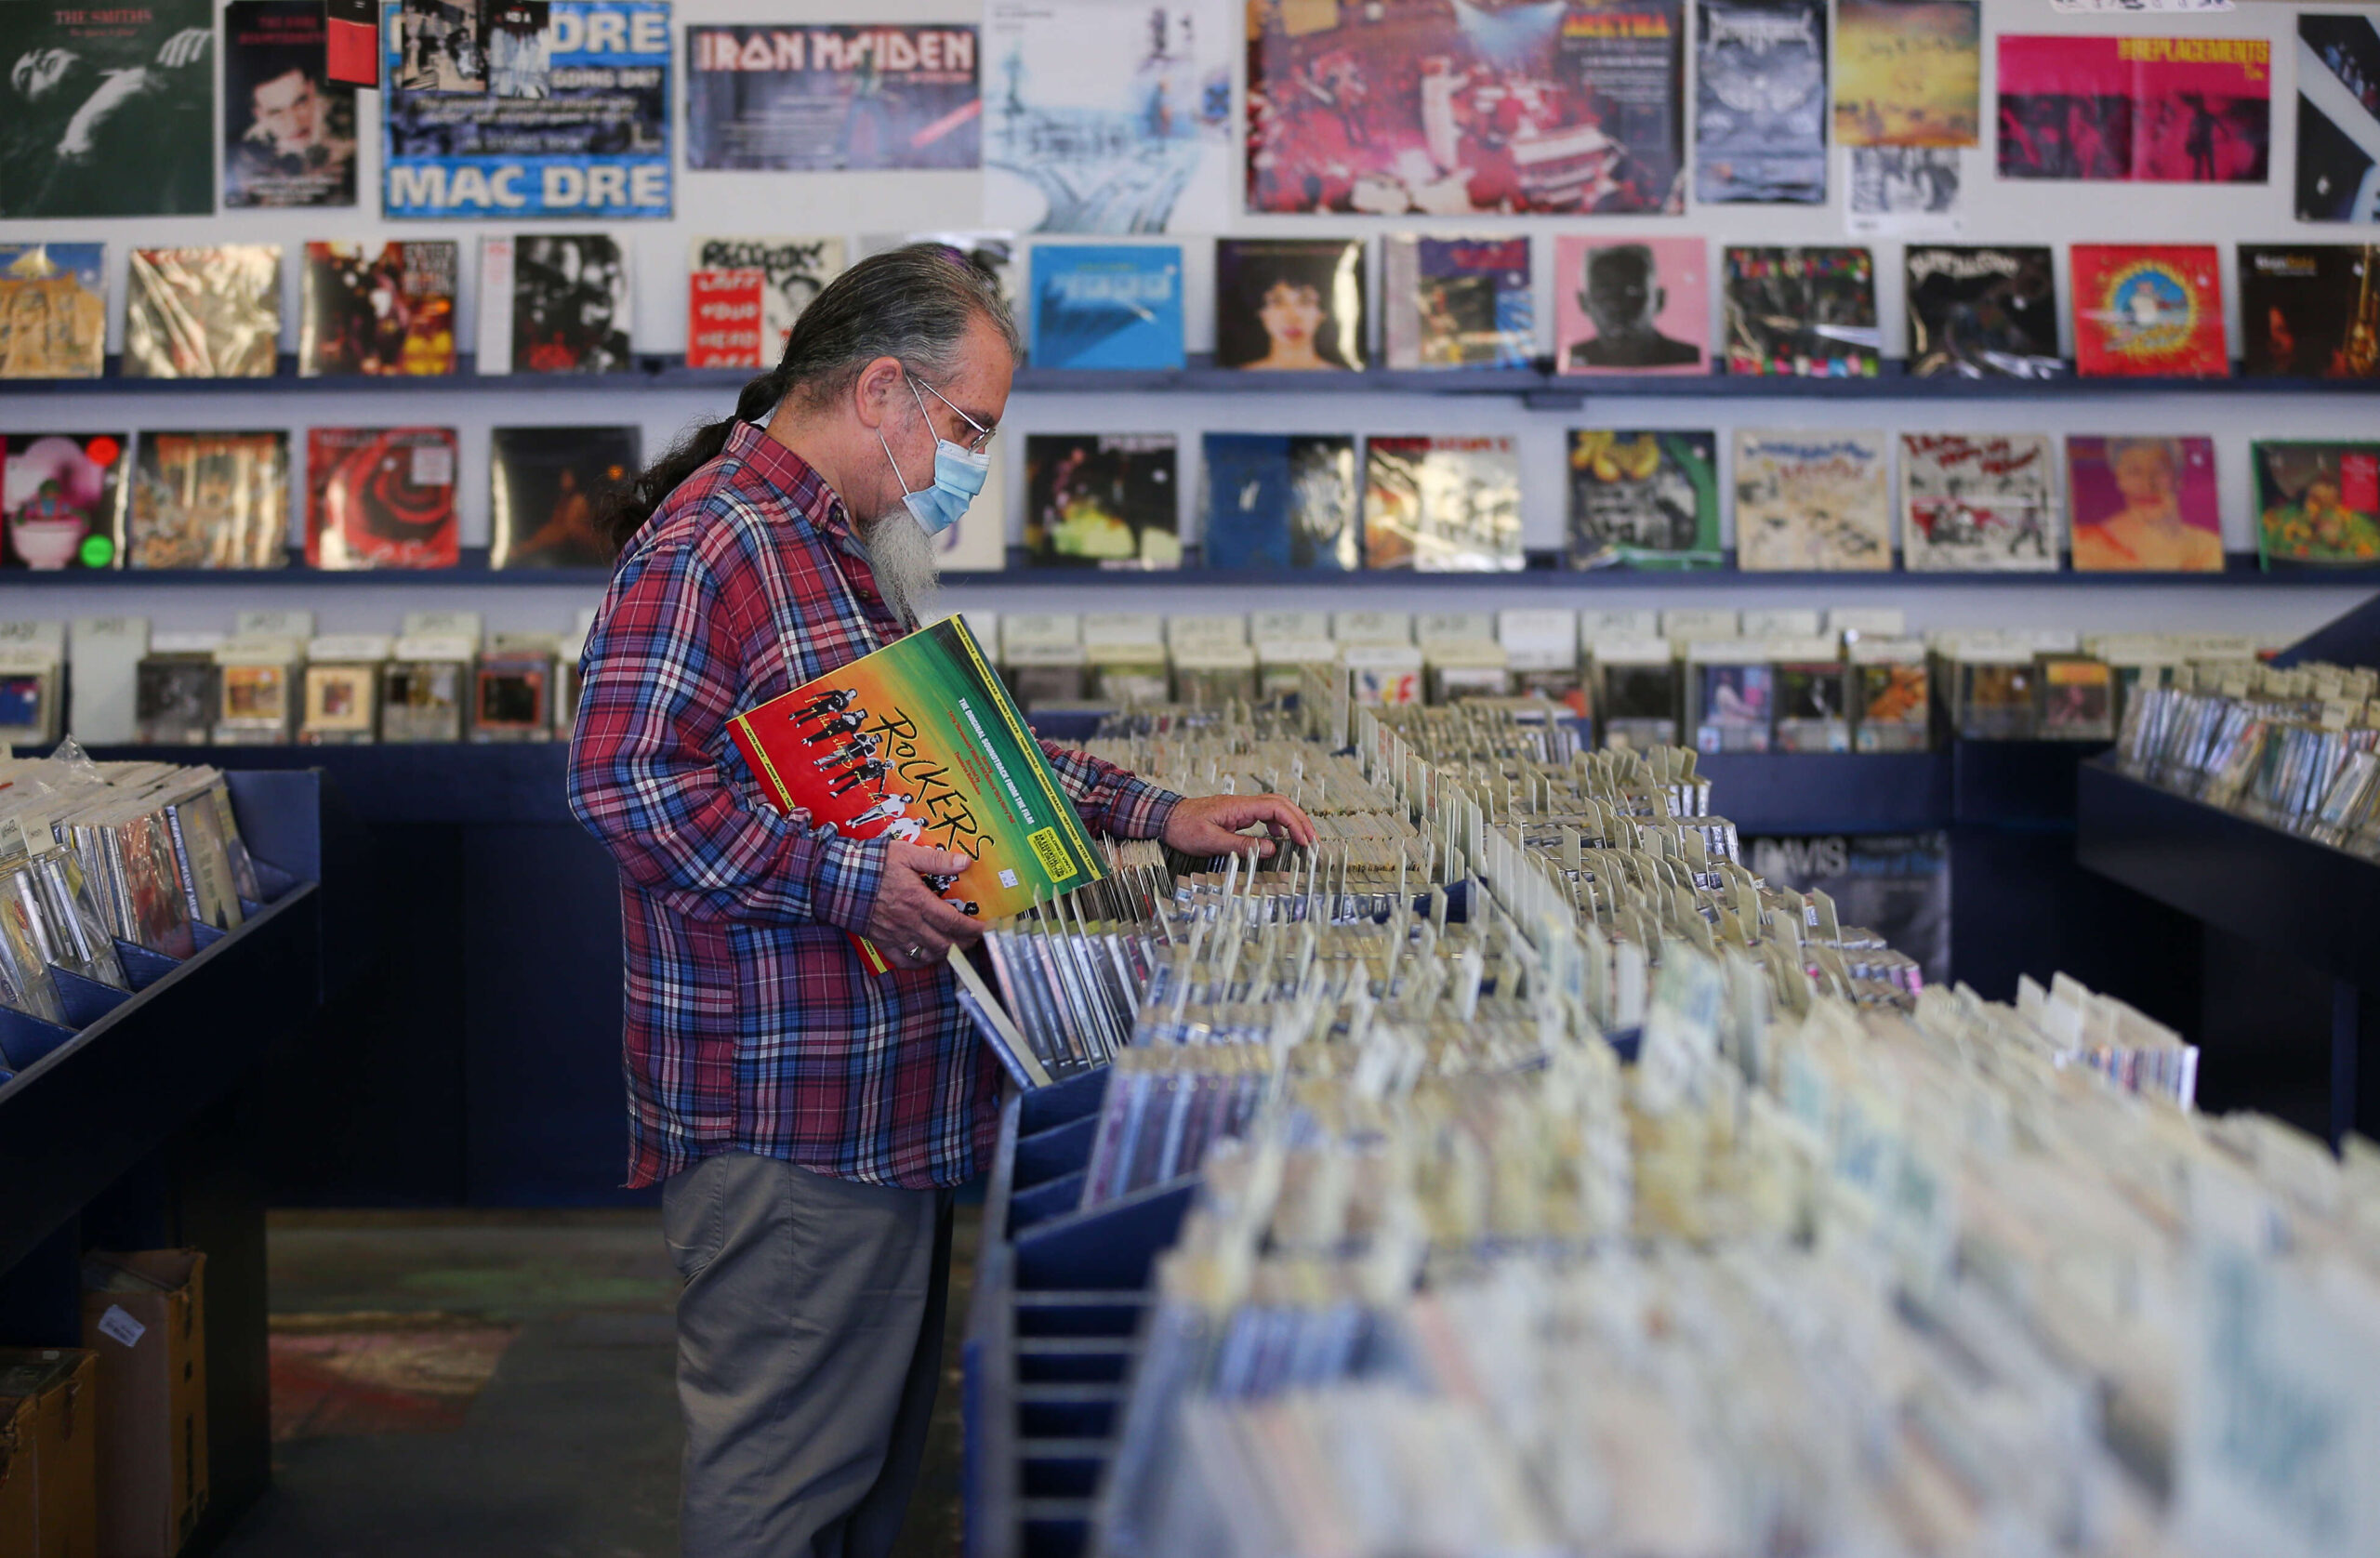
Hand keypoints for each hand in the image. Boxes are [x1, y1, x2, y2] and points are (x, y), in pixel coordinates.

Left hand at [157, 28, 211, 67]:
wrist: (225, 45)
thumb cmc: (210, 54)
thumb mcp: (194, 57)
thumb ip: (185, 59)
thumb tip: (172, 66)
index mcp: (183, 37)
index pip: (170, 43)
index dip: (164, 52)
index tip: (160, 62)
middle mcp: (189, 33)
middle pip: (176, 42)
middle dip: (171, 54)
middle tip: (169, 66)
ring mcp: (198, 32)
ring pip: (186, 42)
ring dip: (181, 54)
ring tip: (178, 65)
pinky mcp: (208, 34)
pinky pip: (199, 41)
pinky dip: (195, 50)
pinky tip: (193, 60)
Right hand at [864, 845, 985, 969]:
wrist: (835, 879)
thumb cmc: (871, 864)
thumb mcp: (905, 853)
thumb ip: (936, 860)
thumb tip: (965, 862)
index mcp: (917, 901)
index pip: (953, 922)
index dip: (972, 928)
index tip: (984, 928)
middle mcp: (908, 923)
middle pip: (945, 944)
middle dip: (964, 944)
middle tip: (974, 938)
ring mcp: (894, 935)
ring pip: (927, 955)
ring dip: (946, 954)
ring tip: (956, 947)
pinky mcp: (881, 942)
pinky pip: (905, 961)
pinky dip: (920, 962)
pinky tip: (928, 955)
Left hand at [1161, 793, 1317, 861]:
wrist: (1165, 818)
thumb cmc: (1183, 827)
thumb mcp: (1211, 841)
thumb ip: (1242, 845)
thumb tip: (1271, 849)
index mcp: (1238, 806)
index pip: (1275, 807)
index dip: (1294, 823)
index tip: (1304, 840)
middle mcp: (1242, 804)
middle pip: (1280, 804)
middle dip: (1299, 820)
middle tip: (1312, 840)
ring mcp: (1240, 808)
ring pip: (1274, 808)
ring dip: (1290, 822)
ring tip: (1301, 840)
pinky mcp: (1236, 815)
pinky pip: (1263, 815)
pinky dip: (1276, 825)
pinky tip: (1277, 839)